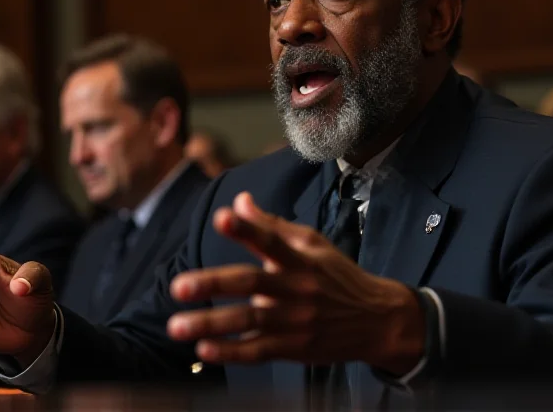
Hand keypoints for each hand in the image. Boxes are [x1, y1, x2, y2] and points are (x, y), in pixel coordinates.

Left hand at [167, 192, 424, 375]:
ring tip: (176, 325)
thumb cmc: (338, 276)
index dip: (247, 229)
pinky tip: (205, 350)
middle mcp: (298, 287)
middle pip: (252, 283)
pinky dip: (232, 352)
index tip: (222, 218)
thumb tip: (239, 200)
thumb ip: (272, 225)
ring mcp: (296, 320)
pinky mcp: (295, 348)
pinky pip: (259, 351)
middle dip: (214, 283)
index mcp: (301, 258)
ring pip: (249, 321)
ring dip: (212, 323)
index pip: (271, 240)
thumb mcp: (313, 244)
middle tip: (179, 286)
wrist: (377, 320)